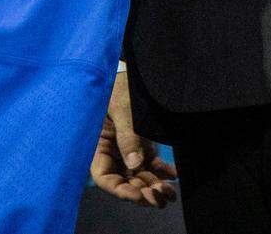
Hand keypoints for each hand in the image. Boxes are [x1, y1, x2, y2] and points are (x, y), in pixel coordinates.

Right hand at [90, 69, 176, 206]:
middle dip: (142, 192)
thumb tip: (133, 164)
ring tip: (169, 192)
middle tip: (159, 197)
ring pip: (140, 177)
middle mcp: (112, 151)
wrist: (135, 72)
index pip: (104, 177)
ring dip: (154, 186)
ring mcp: (128, 149)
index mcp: (98, 144)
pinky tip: (173, 175)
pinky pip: (152, 165)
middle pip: (125, 181)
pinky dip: (163, 173)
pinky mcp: (142, 144)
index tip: (138, 194)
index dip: (119, 190)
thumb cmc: (118, 86)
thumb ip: (127, 135)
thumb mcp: (122, 108)